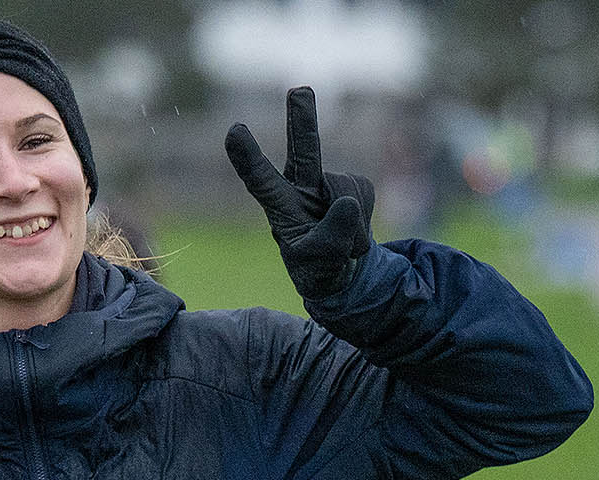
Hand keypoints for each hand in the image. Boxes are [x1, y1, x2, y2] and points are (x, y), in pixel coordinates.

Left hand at [225, 87, 375, 297]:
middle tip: (299, 91)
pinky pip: (364, 196)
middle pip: (303, 150)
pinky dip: (363, 220)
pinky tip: (352, 230)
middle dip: (303, 120)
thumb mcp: (320, 263)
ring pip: (346, 190)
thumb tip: (348, 202)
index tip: (234, 131)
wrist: (342, 268)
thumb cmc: (318, 267)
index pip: (260, 180)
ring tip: (343, 244)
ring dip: (351, 223)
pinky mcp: (354, 185)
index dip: (248, 158)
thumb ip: (332, 238)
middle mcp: (301, 186)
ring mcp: (328, 183)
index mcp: (280, 206)